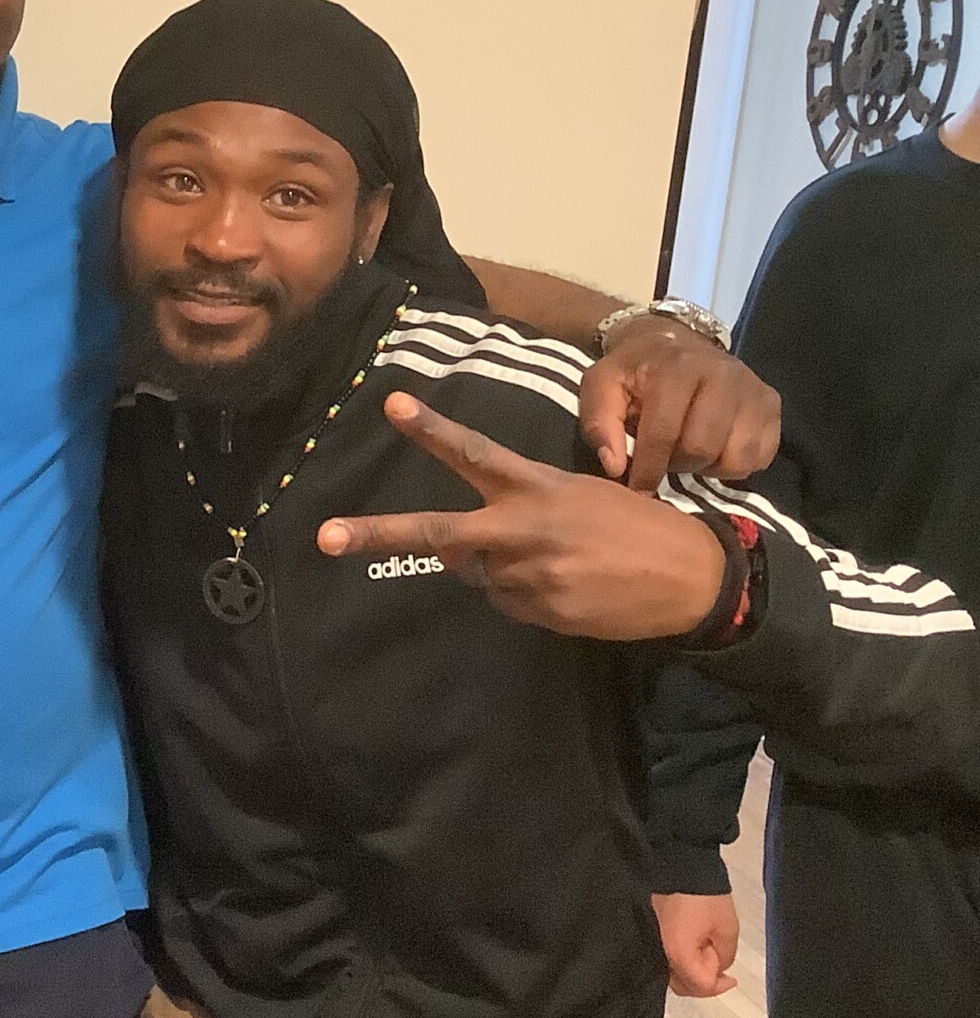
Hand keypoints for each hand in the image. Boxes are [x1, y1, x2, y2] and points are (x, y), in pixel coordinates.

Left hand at [317, 391, 728, 640]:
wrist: (692, 578)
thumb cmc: (636, 526)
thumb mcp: (580, 495)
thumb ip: (517, 508)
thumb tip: (461, 545)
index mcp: (537, 488)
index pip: (475, 452)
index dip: (432, 429)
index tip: (393, 405)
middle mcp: (522, 529)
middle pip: (435, 532)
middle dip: (375, 534)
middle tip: (325, 536)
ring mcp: (526, 574)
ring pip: (475, 574)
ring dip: (494, 569)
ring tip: (553, 561)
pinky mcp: (538, 611)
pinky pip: (506, 602)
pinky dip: (522, 595)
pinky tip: (564, 587)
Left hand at [579, 317, 779, 491]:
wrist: (674, 340)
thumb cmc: (634, 371)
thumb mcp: (601, 387)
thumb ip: (599, 425)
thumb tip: (615, 467)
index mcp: (677, 367)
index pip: (664, 432)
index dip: (648, 469)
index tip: (637, 489)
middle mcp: (722, 374)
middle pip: (702, 448)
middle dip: (677, 464)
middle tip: (664, 458)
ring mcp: (752, 388)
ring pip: (736, 457)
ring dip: (707, 467)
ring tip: (688, 451)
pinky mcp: (772, 403)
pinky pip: (760, 456)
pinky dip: (734, 464)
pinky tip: (714, 449)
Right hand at [653, 891, 739, 995]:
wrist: (677, 865)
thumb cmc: (706, 898)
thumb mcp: (727, 929)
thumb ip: (725, 956)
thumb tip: (717, 966)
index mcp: (679, 954)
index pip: (700, 985)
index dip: (720, 986)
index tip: (734, 978)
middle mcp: (660, 953)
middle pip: (682, 986)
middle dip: (704, 984)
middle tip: (722, 973)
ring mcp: (652, 944)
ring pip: (672, 975)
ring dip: (692, 974)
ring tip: (708, 959)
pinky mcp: (649, 933)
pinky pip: (665, 959)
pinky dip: (681, 963)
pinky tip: (694, 953)